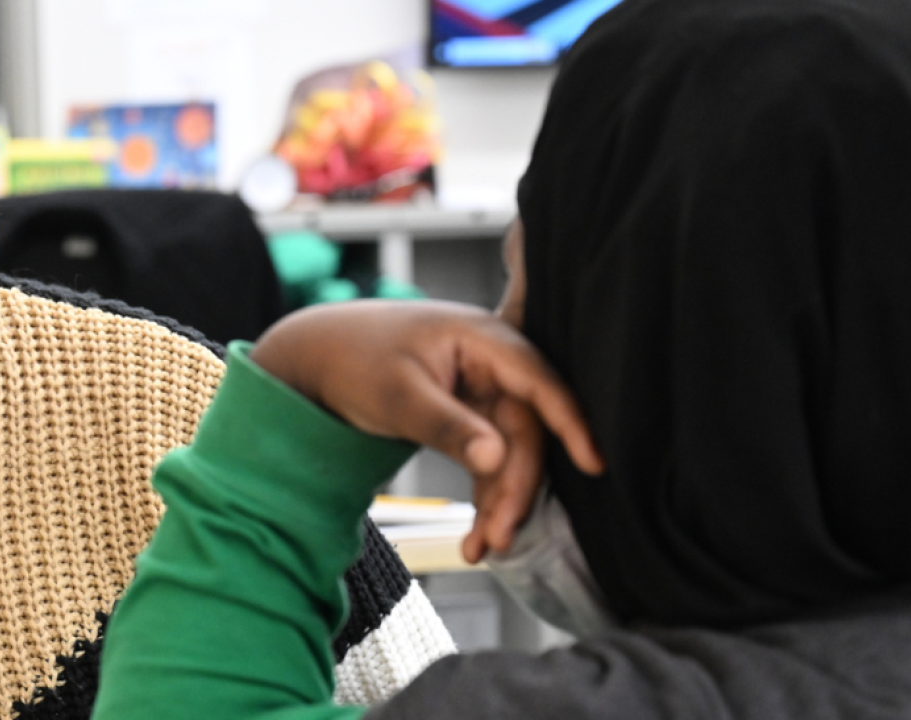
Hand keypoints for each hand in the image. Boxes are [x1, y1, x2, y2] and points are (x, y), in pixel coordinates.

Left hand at [249, 300, 604, 562]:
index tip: (593, 463)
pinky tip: (474, 536)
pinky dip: (484, 494)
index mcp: (481, 339)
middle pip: (526, 429)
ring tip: (480, 548)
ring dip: (500, 500)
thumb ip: (448, 427)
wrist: (317, 356)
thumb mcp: (398, 397)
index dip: (571, 423)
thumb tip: (496, 457)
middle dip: (515, 487)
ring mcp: (483, 389)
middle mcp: (491, 363)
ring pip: (510, 451)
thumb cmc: (353, 360)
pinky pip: (490, 458)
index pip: (540, 384)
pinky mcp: (471, 414)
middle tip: (499, 537)